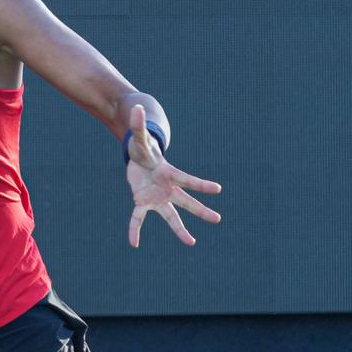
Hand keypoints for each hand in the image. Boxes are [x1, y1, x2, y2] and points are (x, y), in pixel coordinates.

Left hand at [123, 103, 220, 247]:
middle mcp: (168, 188)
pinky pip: (139, 218)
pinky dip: (135, 229)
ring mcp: (158, 197)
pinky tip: (134, 243)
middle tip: (217, 219)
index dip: (202, 184)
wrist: (139, 159)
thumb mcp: (140, 137)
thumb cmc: (144, 147)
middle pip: (186, 201)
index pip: (187, 179)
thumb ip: (138, 124)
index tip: (218, 189)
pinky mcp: (144, 202)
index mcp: (170, 173)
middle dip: (201, 210)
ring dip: (180, 230)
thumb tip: (136, 107)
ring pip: (171, 216)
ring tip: (191, 243)